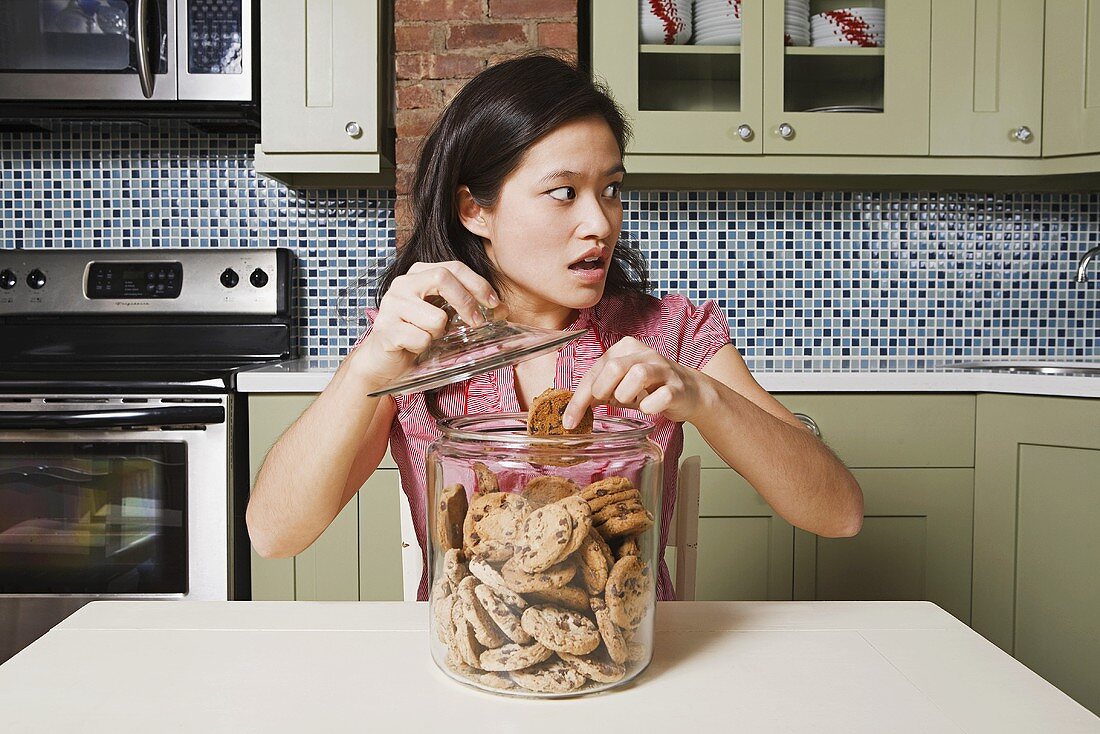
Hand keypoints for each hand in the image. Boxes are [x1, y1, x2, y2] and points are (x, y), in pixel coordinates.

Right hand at [348, 261, 499, 390]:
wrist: (382, 360)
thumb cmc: (416, 334)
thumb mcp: (443, 316)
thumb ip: (466, 307)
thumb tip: (502, 310)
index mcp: (418, 274)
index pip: (454, 267)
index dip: (478, 283)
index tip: (493, 303)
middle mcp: (402, 284)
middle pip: (442, 277)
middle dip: (466, 302)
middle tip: (478, 323)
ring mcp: (391, 305)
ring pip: (436, 317)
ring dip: (440, 333)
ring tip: (428, 337)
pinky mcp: (385, 329)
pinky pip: (421, 338)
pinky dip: (424, 347)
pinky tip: (413, 347)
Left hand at [562, 337, 709, 427]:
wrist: (689, 392)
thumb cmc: (650, 388)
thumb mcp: (620, 384)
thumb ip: (598, 390)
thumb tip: (573, 409)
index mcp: (625, 348)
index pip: (594, 370)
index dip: (578, 399)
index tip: (569, 421)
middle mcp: (644, 354)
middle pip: (613, 368)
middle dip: (603, 391)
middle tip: (609, 402)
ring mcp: (663, 369)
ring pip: (637, 376)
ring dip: (627, 396)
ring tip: (631, 402)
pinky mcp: (677, 387)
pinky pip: (660, 398)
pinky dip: (649, 407)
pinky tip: (649, 407)